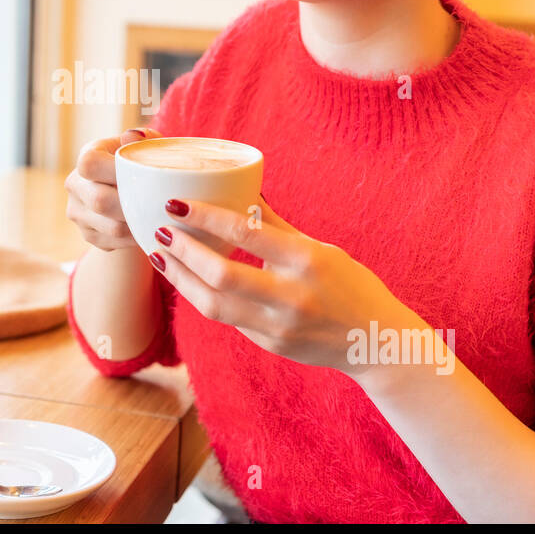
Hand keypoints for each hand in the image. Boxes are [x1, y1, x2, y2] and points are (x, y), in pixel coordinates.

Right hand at [65, 127, 161, 251]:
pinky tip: (149, 229)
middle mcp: (75, 185)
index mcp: (87, 156)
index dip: (115, 172)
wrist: (126, 189)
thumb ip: (143, 139)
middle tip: (159, 205)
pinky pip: (115, 243)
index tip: (142, 176)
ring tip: (159, 219)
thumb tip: (135, 136)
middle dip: (132, 205)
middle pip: (100, 201)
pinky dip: (135, 238)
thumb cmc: (139, 163)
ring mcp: (78, 213)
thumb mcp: (143, 147)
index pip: (90, 165)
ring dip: (138, 225)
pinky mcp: (88, 235)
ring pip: (111, 228)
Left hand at [149, 193, 413, 375]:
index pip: (246, 234)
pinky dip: (201, 296)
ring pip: (214, 305)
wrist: (376, 342)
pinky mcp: (270, 346)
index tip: (175, 203)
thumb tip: (242, 187)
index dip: (205, 217)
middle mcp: (292, 296)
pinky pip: (226, 318)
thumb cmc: (349, 285)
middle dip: (182, 252)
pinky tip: (185, 278)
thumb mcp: (318, 248)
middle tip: (158, 231)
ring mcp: (279, 327)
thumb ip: (276, 224)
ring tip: (159, 256)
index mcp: (306, 261)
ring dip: (180, 279)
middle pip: (221, 275)